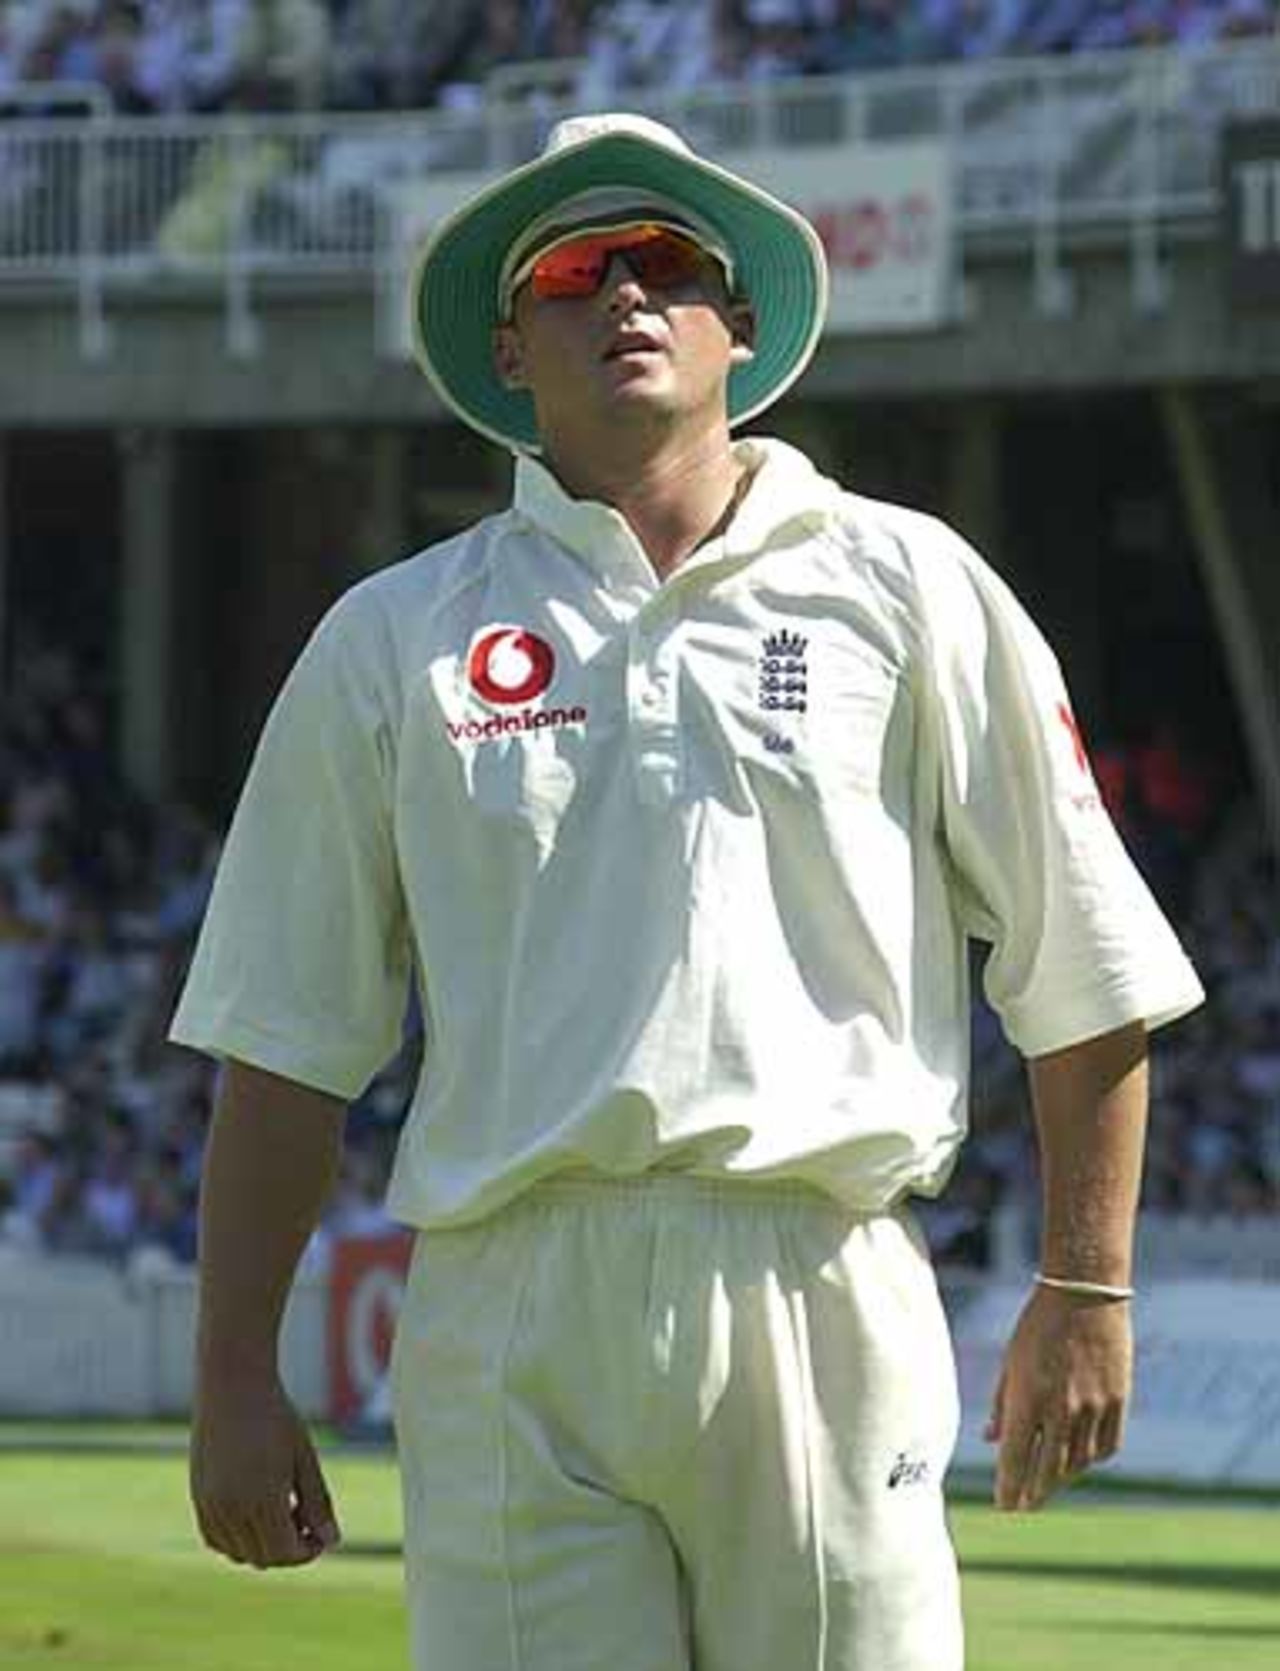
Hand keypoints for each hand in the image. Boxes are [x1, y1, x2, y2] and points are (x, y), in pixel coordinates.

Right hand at [190, 1374, 340, 1566]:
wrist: (232, 1385)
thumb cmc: (275, 1416)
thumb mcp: (304, 1458)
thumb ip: (318, 1503)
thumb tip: (333, 1542)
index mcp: (262, 1500)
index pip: (285, 1552)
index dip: (307, 1551)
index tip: (321, 1534)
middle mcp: (231, 1510)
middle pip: (262, 1557)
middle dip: (288, 1549)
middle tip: (305, 1519)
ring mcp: (209, 1506)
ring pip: (237, 1553)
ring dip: (262, 1545)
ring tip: (282, 1508)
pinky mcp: (198, 1498)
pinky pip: (216, 1538)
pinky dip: (236, 1539)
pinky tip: (256, 1509)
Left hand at [984, 1284, 1132, 1511]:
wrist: (1084, 1294)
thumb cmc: (1037, 1325)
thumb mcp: (1011, 1363)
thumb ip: (1002, 1405)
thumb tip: (990, 1440)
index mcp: (1028, 1399)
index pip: (1016, 1459)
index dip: (1008, 1487)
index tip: (1002, 1504)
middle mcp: (1062, 1410)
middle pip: (1047, 1470)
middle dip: (1032, 1493)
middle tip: (1022, 1505)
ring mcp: (1093, 1408)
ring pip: (1077, 1463)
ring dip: (1060, 1479)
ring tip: (1046, 1485)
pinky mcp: (1117, 1402)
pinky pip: (1105, 1447)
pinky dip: (1090, 1459)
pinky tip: (1078, 1462)